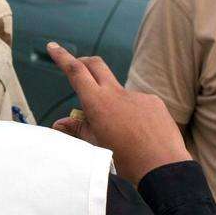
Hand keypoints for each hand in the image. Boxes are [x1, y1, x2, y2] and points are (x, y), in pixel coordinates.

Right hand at [46, 42, 189, 181]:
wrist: (162, 167)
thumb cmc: (125, 161)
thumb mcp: (96, 146)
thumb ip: (78, 129)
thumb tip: (60, 123)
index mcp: (97, 103)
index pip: (76, 72)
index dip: (62, 57)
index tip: (53, 47)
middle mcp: (117, 93)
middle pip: (96, 65)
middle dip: (83, 62)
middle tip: (76, 65)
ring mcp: (137, 95)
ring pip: (118, 93)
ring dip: (112, 104)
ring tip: (121, 133)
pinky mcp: (154, 102)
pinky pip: (138, 103)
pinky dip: (134, 115)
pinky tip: (140, 134)